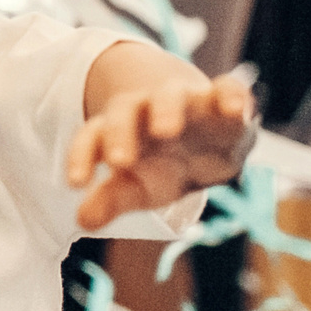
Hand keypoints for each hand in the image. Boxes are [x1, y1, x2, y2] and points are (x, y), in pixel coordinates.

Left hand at [67, 71, 255, 231]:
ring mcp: (185, 100)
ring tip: (167, 130)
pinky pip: (226, 90)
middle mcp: (147, 109)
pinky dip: (230, 96)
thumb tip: (82, 221)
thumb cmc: (165, 164)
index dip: (82, 156)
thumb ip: (112, 199)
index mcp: (120, 129)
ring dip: (167, 110)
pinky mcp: (221, 98)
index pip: (92, 136)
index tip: (76, 184)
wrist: (206, 138)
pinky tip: (235, 111)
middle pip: (125, 110)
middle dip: (120, 132)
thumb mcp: (140, 186)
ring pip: (170, 96)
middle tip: (119, 161)